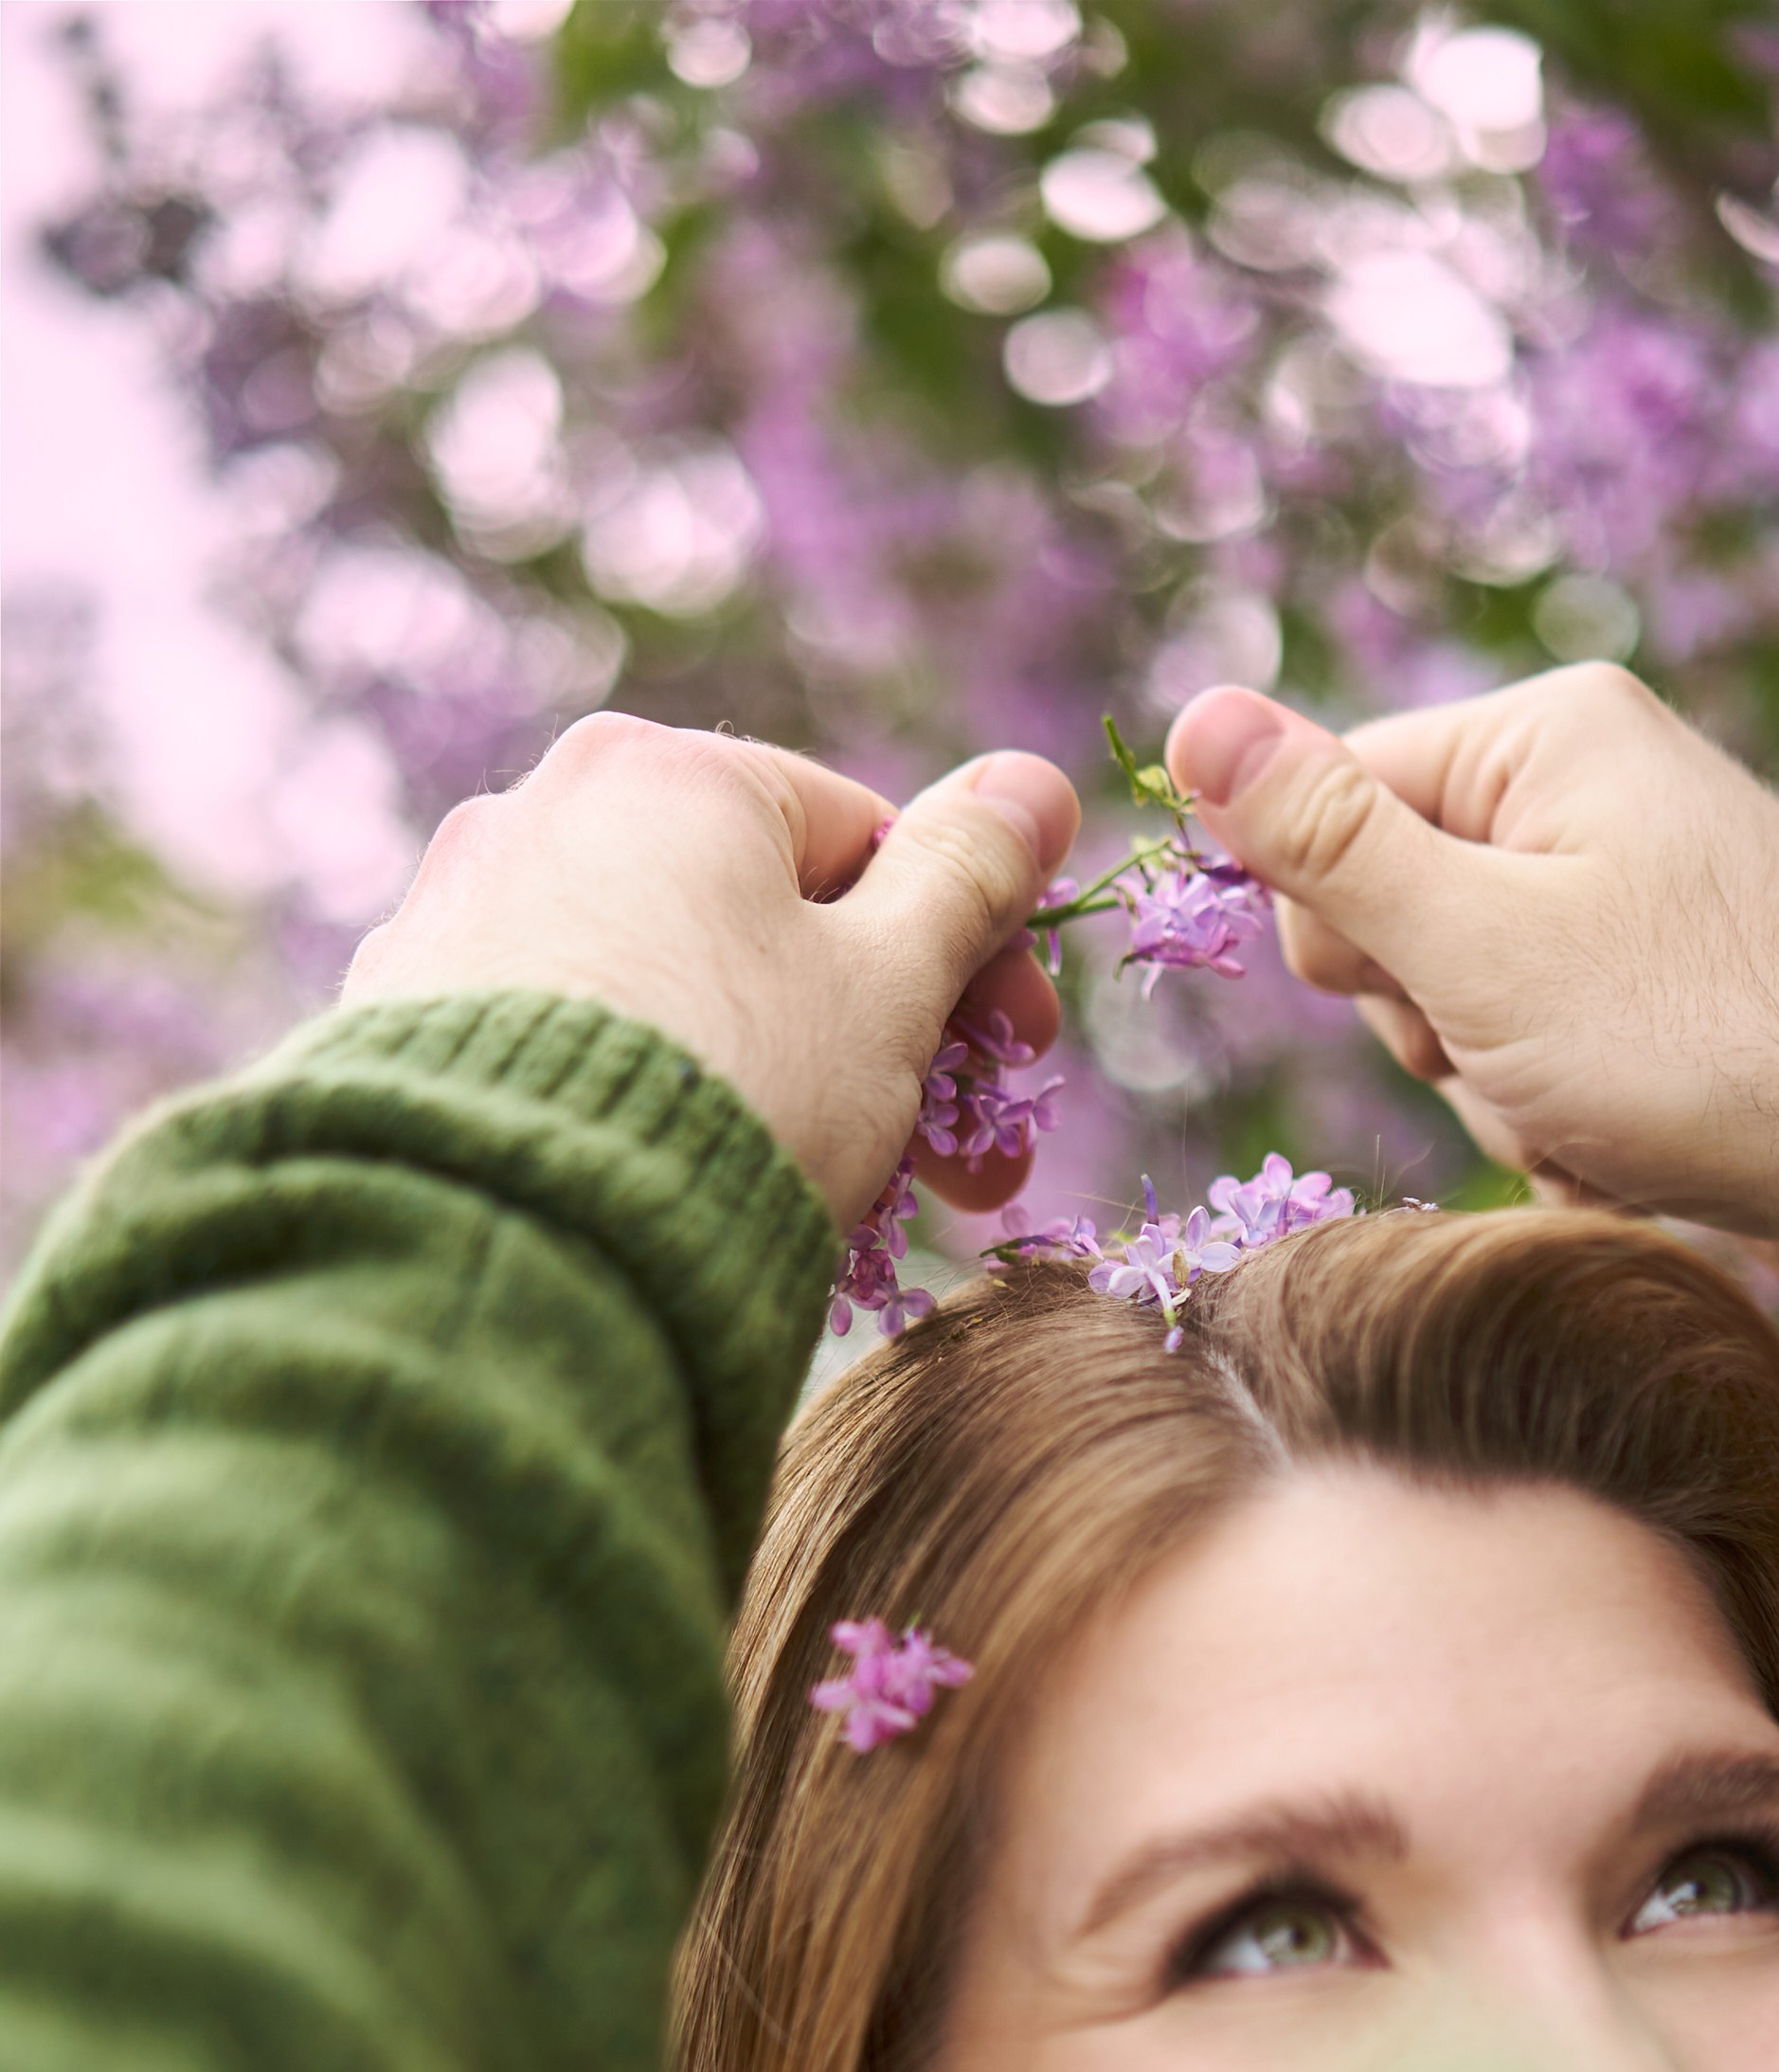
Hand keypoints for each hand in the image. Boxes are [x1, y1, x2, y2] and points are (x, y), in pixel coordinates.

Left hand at [344, 713, 1075, 1230]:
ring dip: (780, 1082)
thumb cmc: (736, 1094)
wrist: (514, 1244)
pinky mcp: (397, 1021)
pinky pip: (573, 1045)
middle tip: (961, 1175)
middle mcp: (541, 808)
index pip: (864, 840)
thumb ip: (966, 879)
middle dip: (882, 1045)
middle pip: (765, 922)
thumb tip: (1034, 782)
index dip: (964, 958)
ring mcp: (454, 912)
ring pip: (671, 989)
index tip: (1016, 1067)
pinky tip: (691, 1194)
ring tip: (834, 1205)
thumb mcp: (887, 987)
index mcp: (671, 772)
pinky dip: (651, 1102)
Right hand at [1166, 669, 1778, 1311]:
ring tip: (1600, 1114)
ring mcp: (1632, 906)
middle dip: (1437, 1027)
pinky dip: (1566, 1128)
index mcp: (1544, 740)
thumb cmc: (1701, 1044)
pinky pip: (1541, 1067)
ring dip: (1502, 1095)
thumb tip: (1190, 719)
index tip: (1415, 992)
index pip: (1333, 802)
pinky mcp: (1664, 1003)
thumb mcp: (1476, 943)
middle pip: (1394, 921)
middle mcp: (1590, 801)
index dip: (1338, 925)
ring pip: (1462, 1016)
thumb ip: (1326, 843)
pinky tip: (1640, 1150)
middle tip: (1527, 1057)